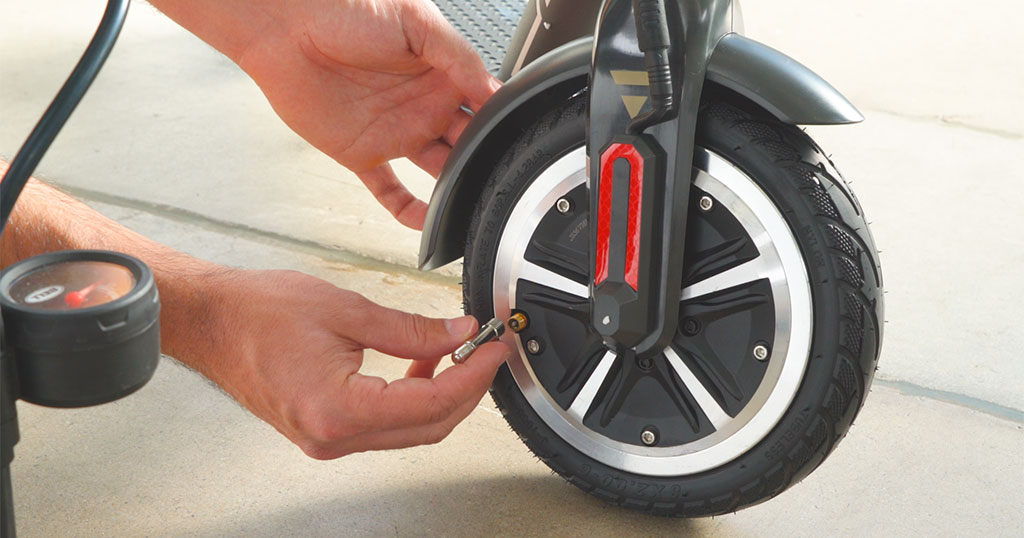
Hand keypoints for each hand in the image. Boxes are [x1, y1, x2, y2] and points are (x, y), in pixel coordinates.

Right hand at [200, 269, 508, 458]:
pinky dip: (411, 396)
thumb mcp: (346, 309)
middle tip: (487, 351)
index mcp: (339, 410)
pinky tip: (420, 362)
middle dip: (467, 388)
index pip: (432, 403)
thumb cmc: (257, 312)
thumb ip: (410, 328)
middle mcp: (333, 437)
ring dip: (441, 392)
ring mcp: (327, 440)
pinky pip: (384, 423)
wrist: (209, 323)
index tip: (496, 348)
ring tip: (457, 351)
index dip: (474, 374)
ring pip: (409, 429)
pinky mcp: (324, 431)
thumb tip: (459, 335)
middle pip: (428, 426)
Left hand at [236, 0, 499, 228]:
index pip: (484, 104)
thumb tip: (492, 90)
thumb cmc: (345, 7)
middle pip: (468, 143)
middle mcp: (424, 106)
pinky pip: (390, 191)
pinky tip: (427, 225)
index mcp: (442, 73)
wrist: (286, 24)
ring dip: (456, 188)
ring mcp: (396, 132)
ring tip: (473, 202)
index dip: (501, 122)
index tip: (517, 139)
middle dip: (484, 159)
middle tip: (498, 174)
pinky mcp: (362, 153)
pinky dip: (408, 211)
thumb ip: (458, 55)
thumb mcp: (416, 21)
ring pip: (438, 171)